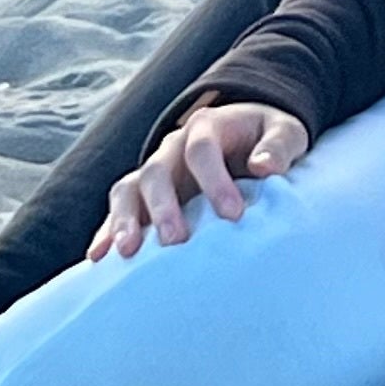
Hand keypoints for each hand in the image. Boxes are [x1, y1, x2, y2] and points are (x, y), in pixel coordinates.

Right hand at [88, 100, 310, 259]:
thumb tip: (264, 167)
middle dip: (164, 206)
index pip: (202, 150)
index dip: (214, 181)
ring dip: (125, 219)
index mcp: (207, 127)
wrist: (248, 134)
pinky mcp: (145, 196)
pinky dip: (107, 231)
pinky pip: (121, 210)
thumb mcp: (284, 132)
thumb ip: (278, 146)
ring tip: (127, 252)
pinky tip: (100, 258)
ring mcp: (155, 171)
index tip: (233, 215)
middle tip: (175, 241)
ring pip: (129, 189)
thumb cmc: (267, 139)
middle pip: (157, 171)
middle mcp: (173, 147)